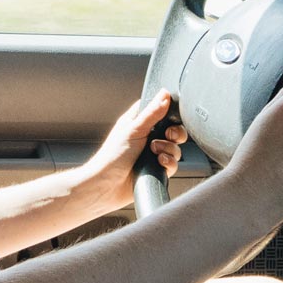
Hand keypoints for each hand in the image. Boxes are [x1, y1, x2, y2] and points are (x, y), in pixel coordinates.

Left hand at [84, 91, 186, 210]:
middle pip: (173, 130)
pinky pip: (173, 164)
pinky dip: (169, 163)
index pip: (159, 110)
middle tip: (168, 135)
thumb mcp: (134, 130)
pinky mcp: (156, 169)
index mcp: (138, 123)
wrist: (107, 187)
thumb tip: (165, 94)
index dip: (168, 112)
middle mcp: (147, 137)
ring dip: (169, 149)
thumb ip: (152, 113)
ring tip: (155, 153)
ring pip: (175, 147)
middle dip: (174, 133)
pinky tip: (159, 164)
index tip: (169, 116)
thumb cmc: (112, 157)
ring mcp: (152, 154)